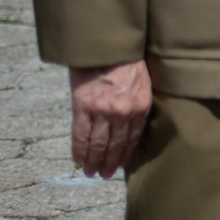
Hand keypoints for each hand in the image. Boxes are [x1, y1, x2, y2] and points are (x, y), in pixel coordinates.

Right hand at [69, 60, 151, 178]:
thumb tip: (131, 125)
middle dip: (109, 163)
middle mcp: (123, 112)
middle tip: (103, 175)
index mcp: (141, 106)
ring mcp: (102, 110)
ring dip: (93, 161)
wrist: (106, 45)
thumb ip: (137, 103)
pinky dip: (78, 151)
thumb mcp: (142, 82)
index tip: (120, 166)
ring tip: (90, 172)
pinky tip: (78, 161)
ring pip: (98, 144)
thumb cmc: (126, 61)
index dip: (126, 155)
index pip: (134, 138)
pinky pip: (80, 135)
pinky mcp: (83, 107)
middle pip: (116, 145)